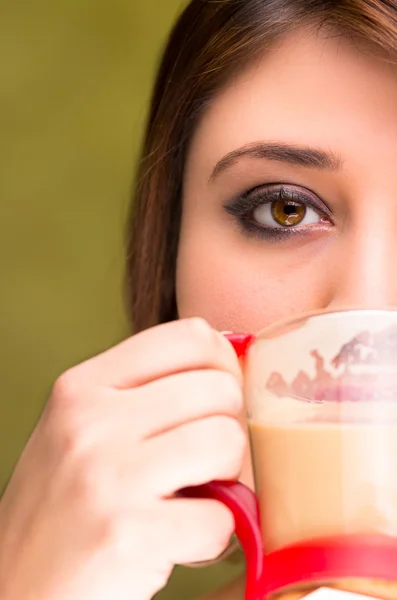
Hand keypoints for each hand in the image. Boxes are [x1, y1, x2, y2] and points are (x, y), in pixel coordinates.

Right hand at [0, 318, 244, 599]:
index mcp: (84, 385)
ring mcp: (108, 475)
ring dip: (228, 479)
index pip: (191, 336)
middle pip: (219, 389)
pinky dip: (213, 536)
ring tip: (194, 496)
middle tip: (205, 462)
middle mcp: (92, 420)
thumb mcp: (82, 428)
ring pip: (227, 442)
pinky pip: (221, 518)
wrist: (14, 588)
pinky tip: (178, 540)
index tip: (217, 400)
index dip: (223, 367)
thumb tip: (231, 366)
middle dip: (228, 430)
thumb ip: (144, 393)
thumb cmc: (64, 503)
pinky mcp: (130, 533)